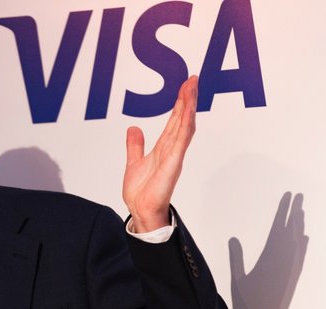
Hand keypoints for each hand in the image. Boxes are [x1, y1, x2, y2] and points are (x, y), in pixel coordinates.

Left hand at [123, 75, 197, 231]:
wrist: (140, 211)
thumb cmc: (142, 193)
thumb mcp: (134, 162)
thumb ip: (135, 146)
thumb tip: (133, 129)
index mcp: (163, 149)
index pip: (174, 121)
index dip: (179, 104)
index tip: (184, 87)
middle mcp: (171, 150)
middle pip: (182, 120)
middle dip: (187, 99)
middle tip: (192, 79)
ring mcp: (174, 156)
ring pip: (184, 127)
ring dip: (188, 107)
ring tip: (191, 88)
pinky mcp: (172, 164)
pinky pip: (181, 142)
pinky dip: (184, 126)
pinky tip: (188, 113)